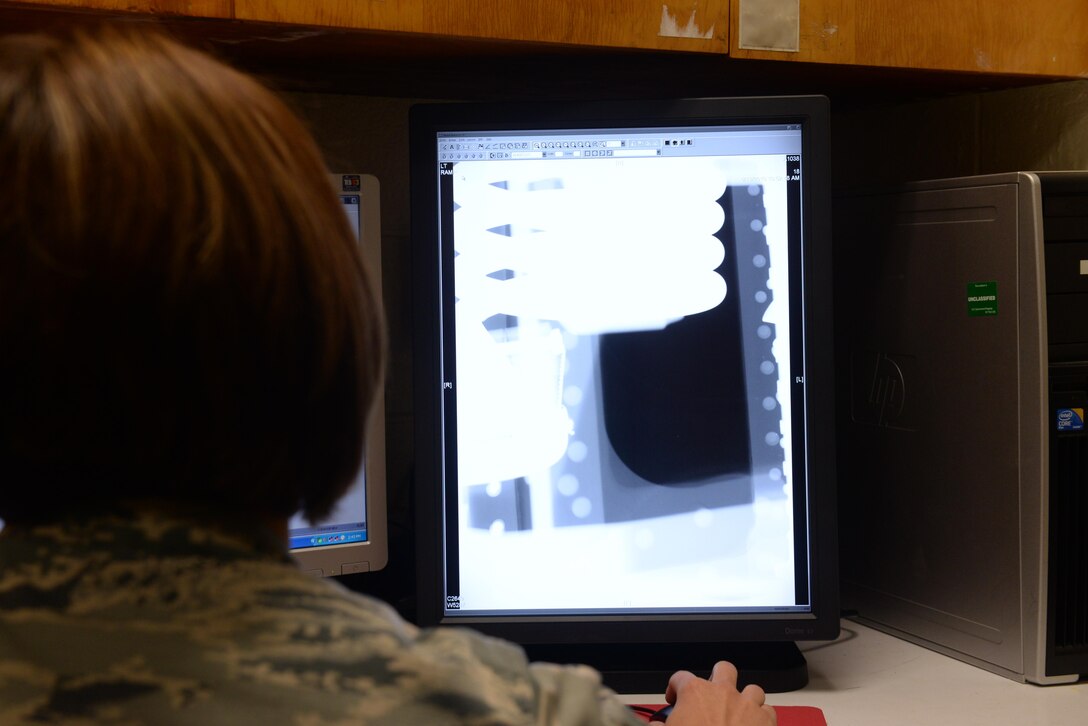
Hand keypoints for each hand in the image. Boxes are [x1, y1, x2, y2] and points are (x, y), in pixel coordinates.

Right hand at [652, 661, 775, 724]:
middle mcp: (722, 692)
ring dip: (745, 699)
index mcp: (694, 693)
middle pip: (723, 669)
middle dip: (718, 678)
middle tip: (712, 695)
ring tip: (737, 712)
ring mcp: (746, 705)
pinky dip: (762, 717)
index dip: (674, 688)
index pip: (679, 678)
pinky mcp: (766, 721)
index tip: (674, 699)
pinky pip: (768, 710)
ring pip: (752, 689)